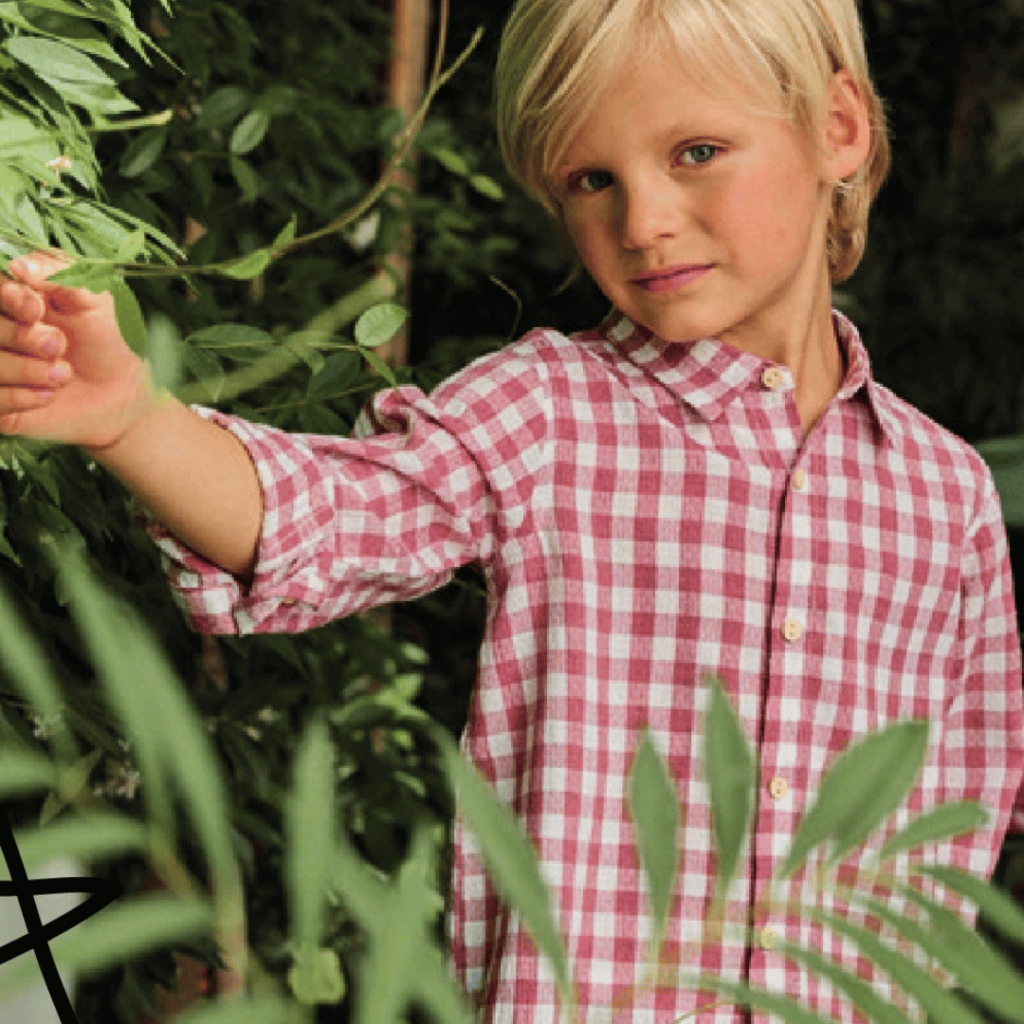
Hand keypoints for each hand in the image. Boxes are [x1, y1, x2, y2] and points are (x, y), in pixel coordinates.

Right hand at [0, 254, 153, 450]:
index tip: (35, 310)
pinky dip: (21, 398)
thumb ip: (61, 275)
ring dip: (28, 370)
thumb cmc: (106, 339)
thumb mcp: (94, 300)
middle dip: (23, 337)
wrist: (122, 393)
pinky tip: (47, 396)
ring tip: (63, 375)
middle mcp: (1, 331)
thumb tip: (19, 266)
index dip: (10, 299)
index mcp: (14, 299)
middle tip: (59, 346)